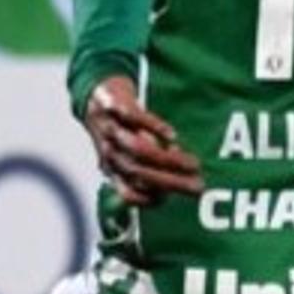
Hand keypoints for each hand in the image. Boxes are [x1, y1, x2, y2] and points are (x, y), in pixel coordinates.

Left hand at [82, 74, 204, 205]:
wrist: (96, 95)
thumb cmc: (122, 130)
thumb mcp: (127, 155)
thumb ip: (149, 169)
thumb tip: (184, 180)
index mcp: (112, 169)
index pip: (128, 193)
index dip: (150, 198)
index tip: (173, 197)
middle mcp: (110, 153)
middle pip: (139, 172)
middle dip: (170, 181)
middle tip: (197, 185)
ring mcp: (111, 129)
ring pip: (138, 148)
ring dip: (167, 159)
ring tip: (192, 162)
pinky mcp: (114, 105)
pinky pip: (133, 117)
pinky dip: (154, 127)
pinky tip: (172, 135)